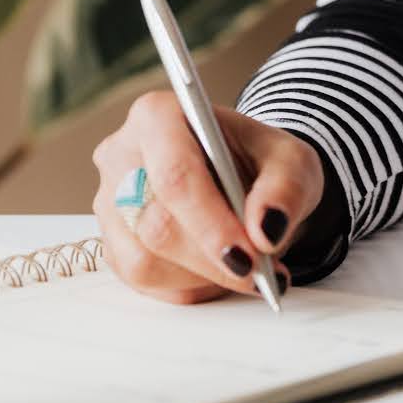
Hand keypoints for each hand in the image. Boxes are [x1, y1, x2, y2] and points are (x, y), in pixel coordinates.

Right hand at [93, 93, 325, 305]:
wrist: (244, 179)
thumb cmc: (261, 162)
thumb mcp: (292, 162)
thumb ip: (285, 189)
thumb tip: (266, 229)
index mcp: (158, 116)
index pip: (175, 174)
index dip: (209, 221)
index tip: (247, 255)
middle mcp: (122, 155)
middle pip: (156, 223)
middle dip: (213, 257)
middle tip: (261, 271)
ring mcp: (110, 203)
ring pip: (145, 260)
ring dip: (202, 275)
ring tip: (243, 265)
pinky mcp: (112, 243)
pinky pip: (143, 282)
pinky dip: (188, 286)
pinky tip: (216, 270)